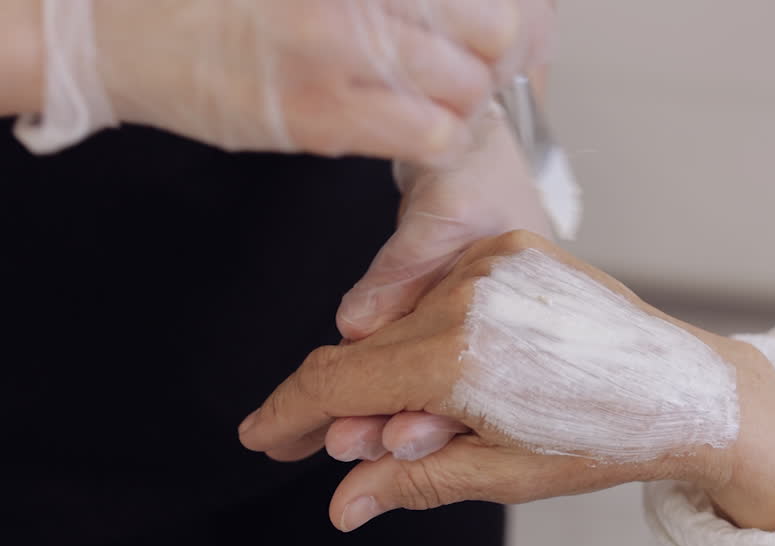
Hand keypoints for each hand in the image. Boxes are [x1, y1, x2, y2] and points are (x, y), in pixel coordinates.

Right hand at [17, 0, 553, 158]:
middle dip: (490, 56)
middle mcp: (354, 12)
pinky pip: (425, 139)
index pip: (480, 1)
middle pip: (488, 36)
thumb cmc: (215, 1)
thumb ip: (382, 0)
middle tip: (467, 63)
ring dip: (466, 101)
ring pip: (465, 95)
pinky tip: (413, 125)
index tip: (486, 30)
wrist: (117, 35)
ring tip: (440, 97)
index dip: (494, 18)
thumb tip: (452, 15)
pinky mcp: (320, 123)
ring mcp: (338, 64)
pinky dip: (436, 137)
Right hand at [239, 231, 774, 531]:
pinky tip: (464, 375)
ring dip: (393, 373)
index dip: (289, 413)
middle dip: (342, 406)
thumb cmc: (600, 440)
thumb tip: (340, 505)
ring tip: (432, 422)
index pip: (336, 382)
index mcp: (458, 359)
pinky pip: (438, 291)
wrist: (684, 391)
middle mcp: (466, 297)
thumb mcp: (497, 473)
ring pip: (400, 322)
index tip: (261, 435)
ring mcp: (490, 263)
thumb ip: (407, 479)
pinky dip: (432, 334)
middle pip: (362, 352)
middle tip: (339, 449)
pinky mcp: (512, 247)